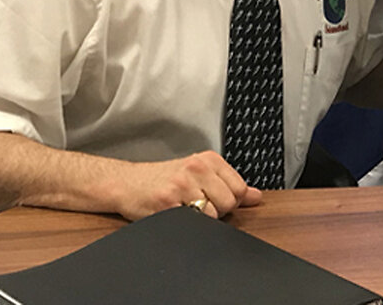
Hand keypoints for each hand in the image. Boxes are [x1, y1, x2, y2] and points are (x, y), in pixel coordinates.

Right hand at [109, 150, 263, 220]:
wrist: (126, 183)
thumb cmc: (162, 179)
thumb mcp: (199, 174)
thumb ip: (229, 184)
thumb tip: (256, 196)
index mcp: (208, 159)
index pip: (239, 188)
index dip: (229, 201)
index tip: (213, 200)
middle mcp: (197, 167)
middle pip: (229, 202)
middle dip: (216, 211)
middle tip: (196, 205)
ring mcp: (183, 184)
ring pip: (213, 214)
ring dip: (201, 219)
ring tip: (184, 208)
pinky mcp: (168, 201)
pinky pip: (193, 222)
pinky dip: (186, 223)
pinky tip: (175, 213)